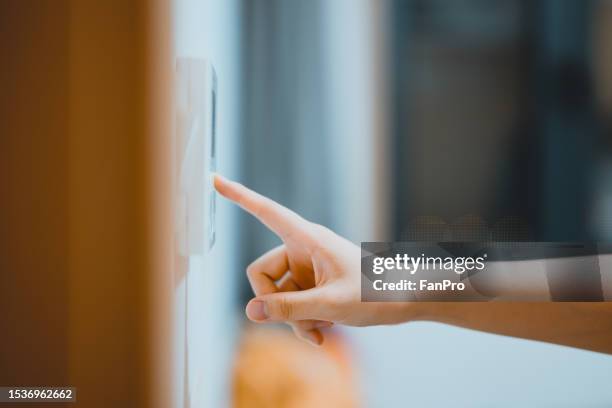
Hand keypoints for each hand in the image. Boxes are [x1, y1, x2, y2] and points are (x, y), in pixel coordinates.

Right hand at [214, 175, 414, 344]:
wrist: (406, 300)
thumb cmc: (376, 292)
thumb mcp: (330, 304)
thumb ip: (288, 309)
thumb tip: (250, 311)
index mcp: (307, 238)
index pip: (266, 212)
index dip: (239, 196)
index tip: (214, 178)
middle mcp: (301, 250)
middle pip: (260, 274)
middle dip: (275, 304)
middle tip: (302, 321)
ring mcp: (305, 269)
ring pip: (276, 296)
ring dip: (294, 317)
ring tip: (323, 327)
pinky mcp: (311, 285)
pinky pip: (290, 305)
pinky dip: (302, 321)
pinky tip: (321, 334)